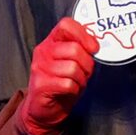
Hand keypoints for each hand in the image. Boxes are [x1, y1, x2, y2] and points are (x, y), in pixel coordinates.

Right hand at [17, 17, 100, 134]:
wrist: (45, 108)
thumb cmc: (62, 83)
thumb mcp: (73, 63)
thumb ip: (81, 50)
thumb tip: (95, 44)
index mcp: (51, 42)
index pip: (66, 25)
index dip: (83, 35)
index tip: (93, 48)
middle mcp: (43, 52)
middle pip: (74, 49)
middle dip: (87, 64)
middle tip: (84, 73)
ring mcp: (39, 68)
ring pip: (72, 68)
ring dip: (81, 79)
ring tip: (75, 82)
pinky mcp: (40, 85)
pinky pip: (68, 84)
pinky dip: (75, 89)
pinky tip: (69, 90)